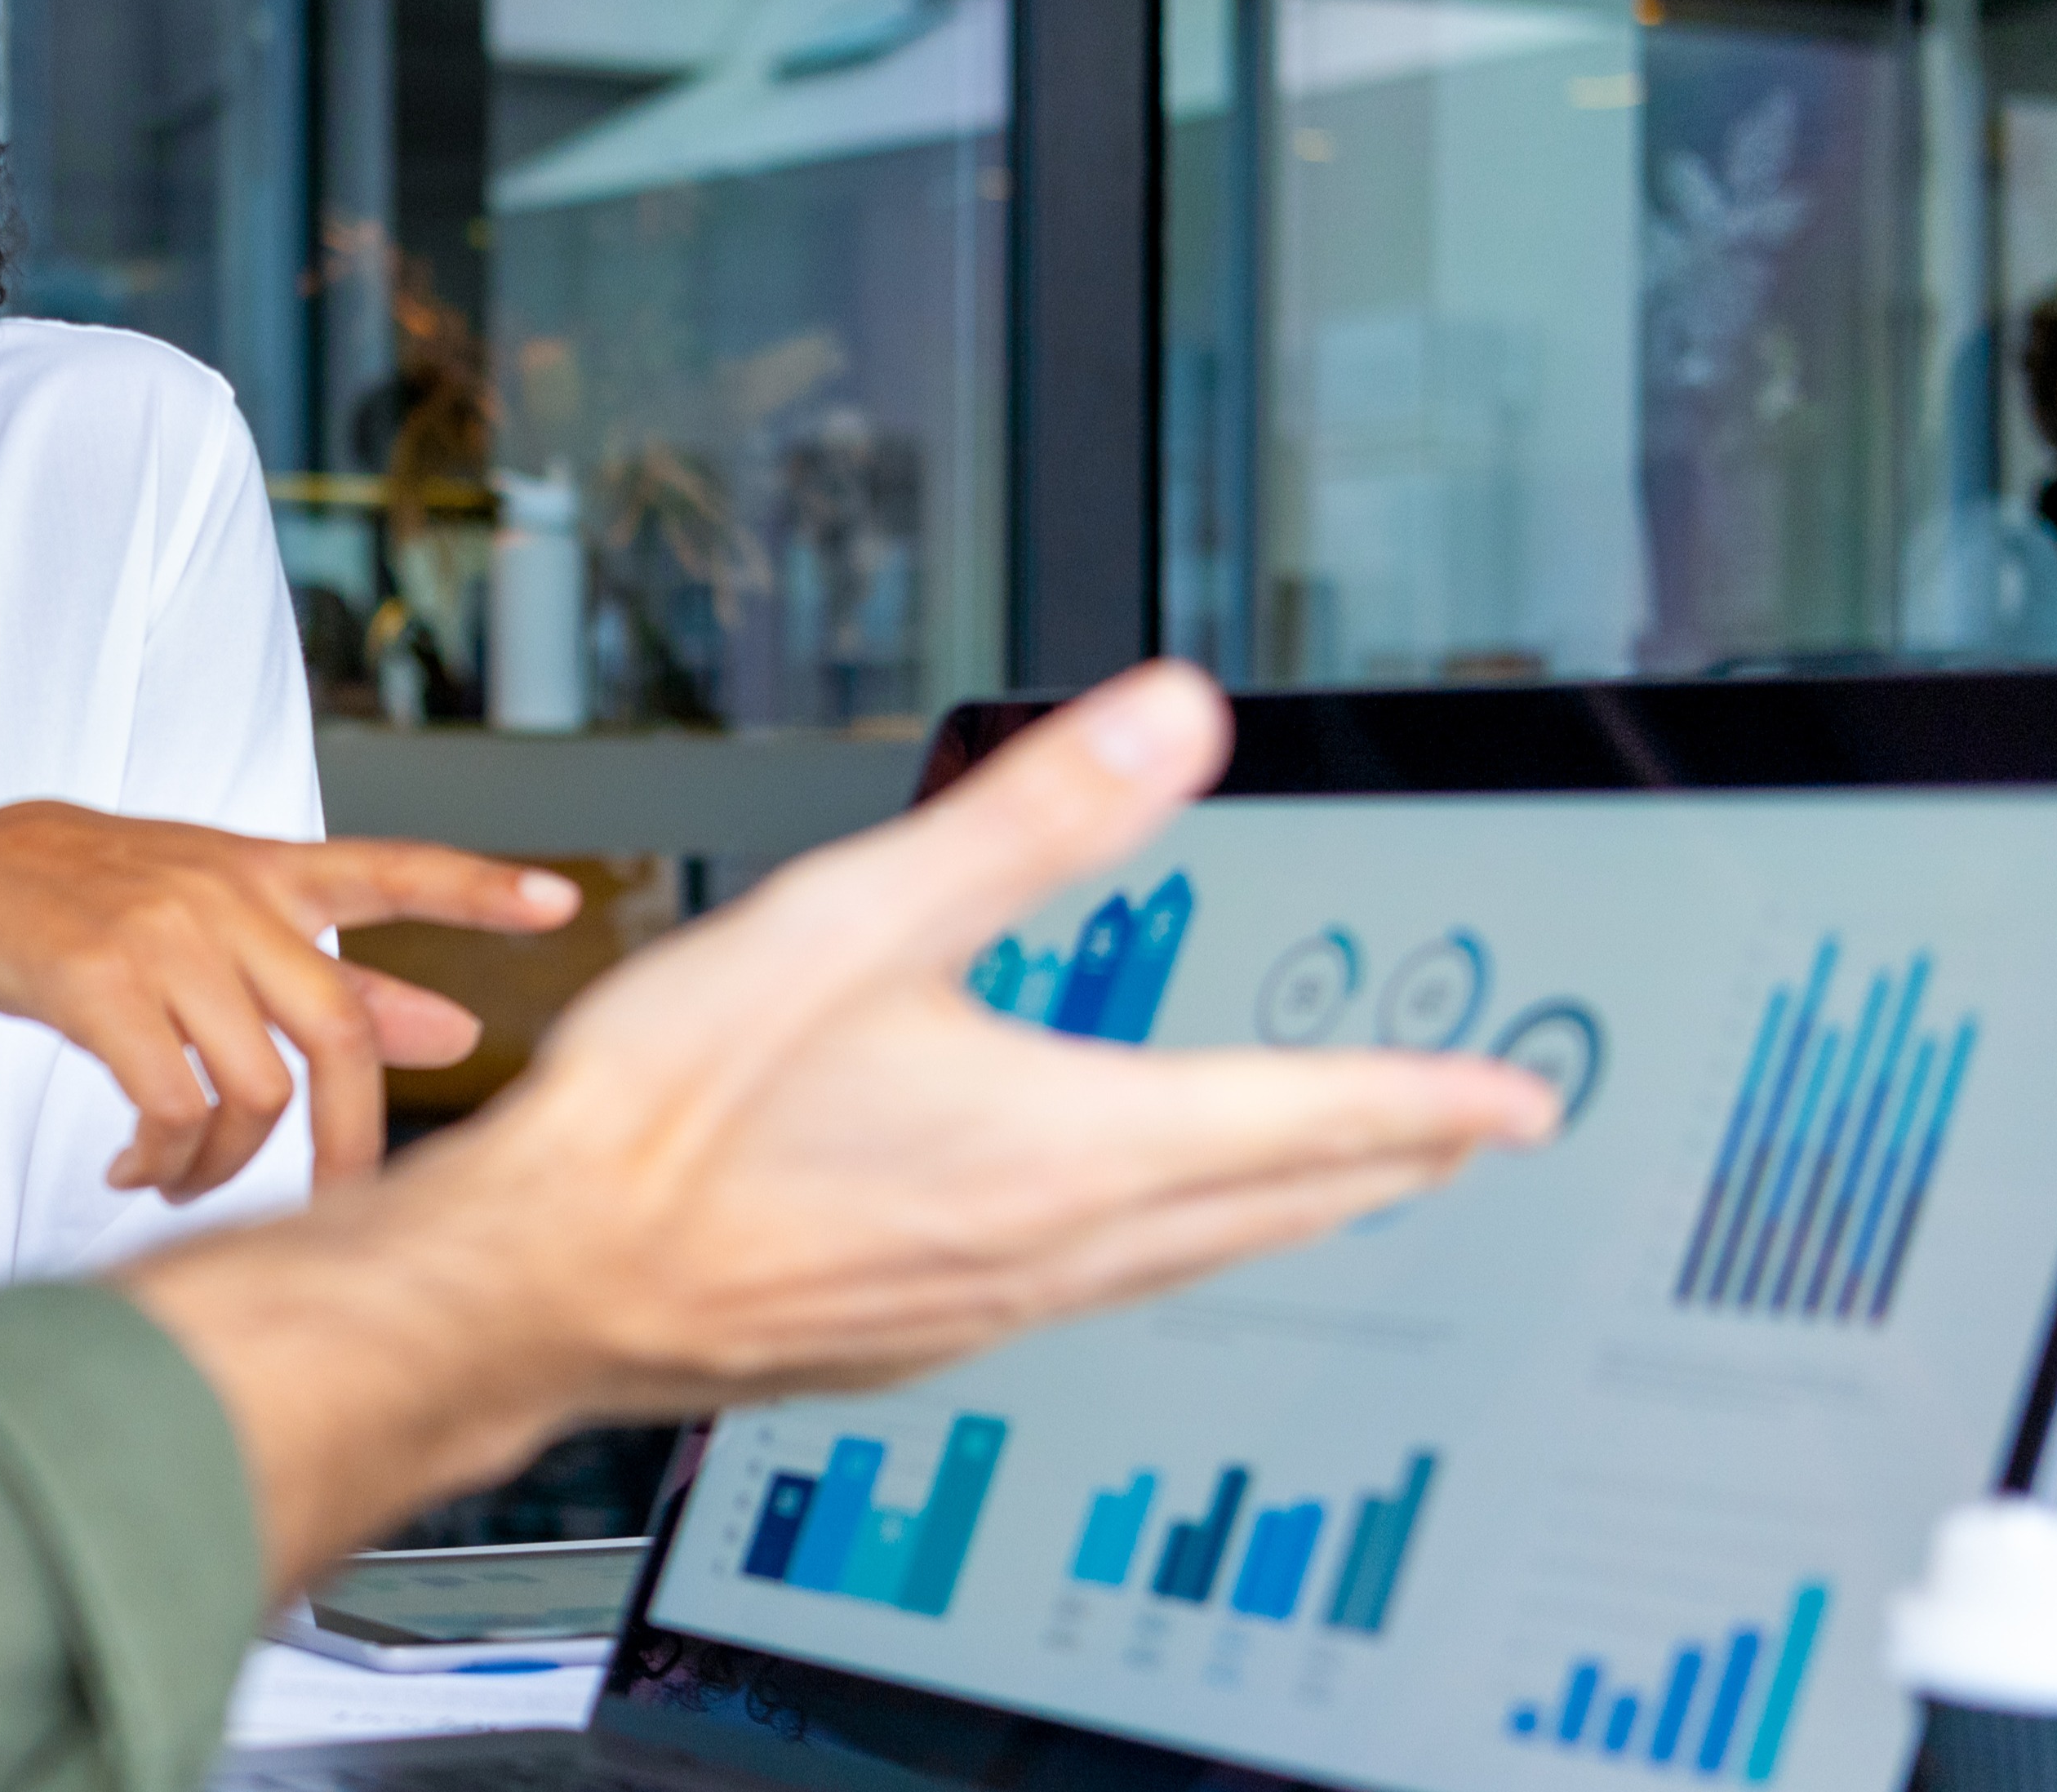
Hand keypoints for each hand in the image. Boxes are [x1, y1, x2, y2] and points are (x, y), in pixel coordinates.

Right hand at [0, 805, 580, 1199]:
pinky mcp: (101, 980)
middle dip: (350, 1142)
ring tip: (185, 1180)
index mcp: (266, 874)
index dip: (477, 887)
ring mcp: (166, 934)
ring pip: (254, 1088)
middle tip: (338, 1207)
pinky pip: (172, 1108)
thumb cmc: (99, 912)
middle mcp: (226, 896)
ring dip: (229, 1166)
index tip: (562, 901)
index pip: (390, 868)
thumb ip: (338, 980)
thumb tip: (458, 1029)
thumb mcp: (220, 926)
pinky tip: (136, 1170)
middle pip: (338, 1031)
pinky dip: (164, 1163)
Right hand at [118, 662, 1559, 1588]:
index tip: (1517, 1101)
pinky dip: (1147, 1255)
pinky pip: (1077, 1295)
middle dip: (1374, 1164)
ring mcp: (978, 1308)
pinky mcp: (903, 1339)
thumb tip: (1173, 718)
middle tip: (1455, 1146)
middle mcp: (1048, 1248)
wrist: (539, 1281)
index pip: (1302, 1117)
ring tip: (1318, 1188)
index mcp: (1066, 1147)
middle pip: (1264, 1206)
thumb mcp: (857, 919)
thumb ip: (1027, 819)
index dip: (1423, 1098)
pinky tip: (1100, 1243)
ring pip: (1177, 1262)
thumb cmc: (666, 1123)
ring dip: (1268, 1215)